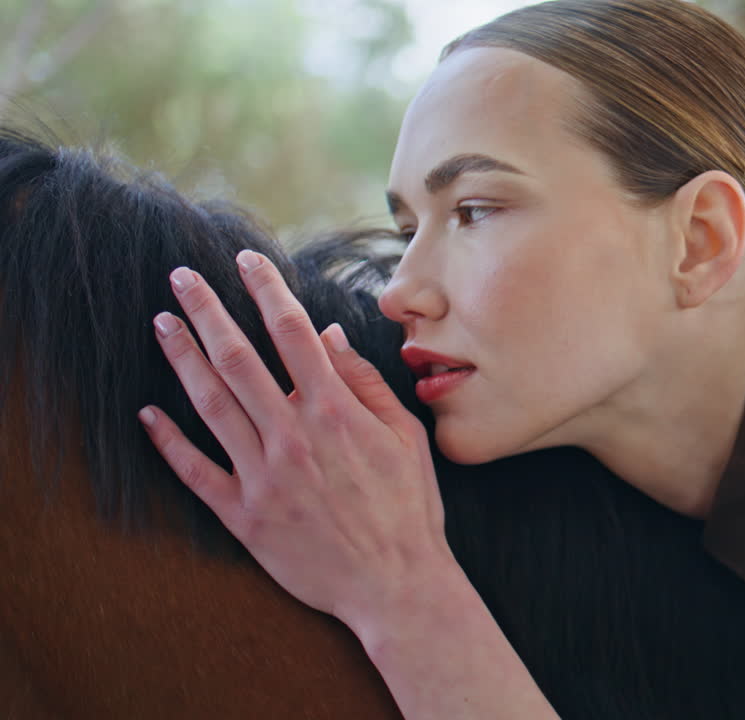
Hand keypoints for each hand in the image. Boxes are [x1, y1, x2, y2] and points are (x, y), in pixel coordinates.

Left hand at [137, 250, 446, 629]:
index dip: (265, 289)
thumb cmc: (408, 509)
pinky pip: (196, 472)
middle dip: (207, 310)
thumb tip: (330, 336)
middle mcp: (293, 435)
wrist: (397, 584)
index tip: (246, 260)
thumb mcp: (406, 437)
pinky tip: (148, 412)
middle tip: (180, 277)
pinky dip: (169, 442)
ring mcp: (264, 476)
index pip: (291, 333)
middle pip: (239, 357)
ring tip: (162, 324)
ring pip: (210, 404)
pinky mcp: (245, 517)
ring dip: (182, 358)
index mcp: (335, 411)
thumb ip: (366, 383)